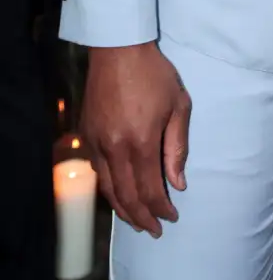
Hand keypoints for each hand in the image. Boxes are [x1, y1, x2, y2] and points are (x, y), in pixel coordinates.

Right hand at [81, 43, 191, 237]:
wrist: (118, 50)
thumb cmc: (155, 75)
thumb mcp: (178, 106)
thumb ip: (177, 147)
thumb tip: (178, 183)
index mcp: (140, 142)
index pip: (150, 190)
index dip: (161, 209)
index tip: (172, 218)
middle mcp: (115, 149)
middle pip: (127, 196)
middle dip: (142, 218)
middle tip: (154, 230)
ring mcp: (97, 143)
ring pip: (108, 188)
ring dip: (123, 209)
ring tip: (137, 221)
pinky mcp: (87, 135)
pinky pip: (98, 172)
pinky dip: (110, 189)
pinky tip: (119, 193)